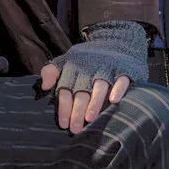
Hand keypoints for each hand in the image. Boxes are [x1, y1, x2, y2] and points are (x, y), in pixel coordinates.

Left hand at [37, 20, 147, 134]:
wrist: (114, 40)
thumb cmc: (86, 58)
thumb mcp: (66, 60)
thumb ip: (51, 71)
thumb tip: (45, 86)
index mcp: (73, 67)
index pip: (65, 88)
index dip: (63, 106)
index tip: (63, 124)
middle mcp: (89, 68)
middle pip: (81, 91)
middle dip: (77, 110)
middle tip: (75, 129)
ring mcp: (107, 68)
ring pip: (99, 87)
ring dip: (94, 102)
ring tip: (90, 118)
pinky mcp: (123, 68)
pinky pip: (121, 80)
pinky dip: (118, 89)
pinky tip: (114, 100)